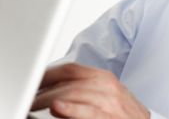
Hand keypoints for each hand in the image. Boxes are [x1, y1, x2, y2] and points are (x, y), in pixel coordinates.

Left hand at [31, 63, 149, 118]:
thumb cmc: (124, 115)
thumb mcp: (107, 95)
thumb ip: (84, 89)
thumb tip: (55, 91)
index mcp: (104, 78)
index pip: (70, 69)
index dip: (47, 74)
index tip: (33, 82)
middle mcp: (107, 86)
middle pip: (68, 81)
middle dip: (43, 89)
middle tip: (28, 98)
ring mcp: (109, 102)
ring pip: (74, 94)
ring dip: (48, 99)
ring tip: (32, 105)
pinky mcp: (109, 117)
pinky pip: (89, 112)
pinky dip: (72, 110)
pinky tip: (58, 108)